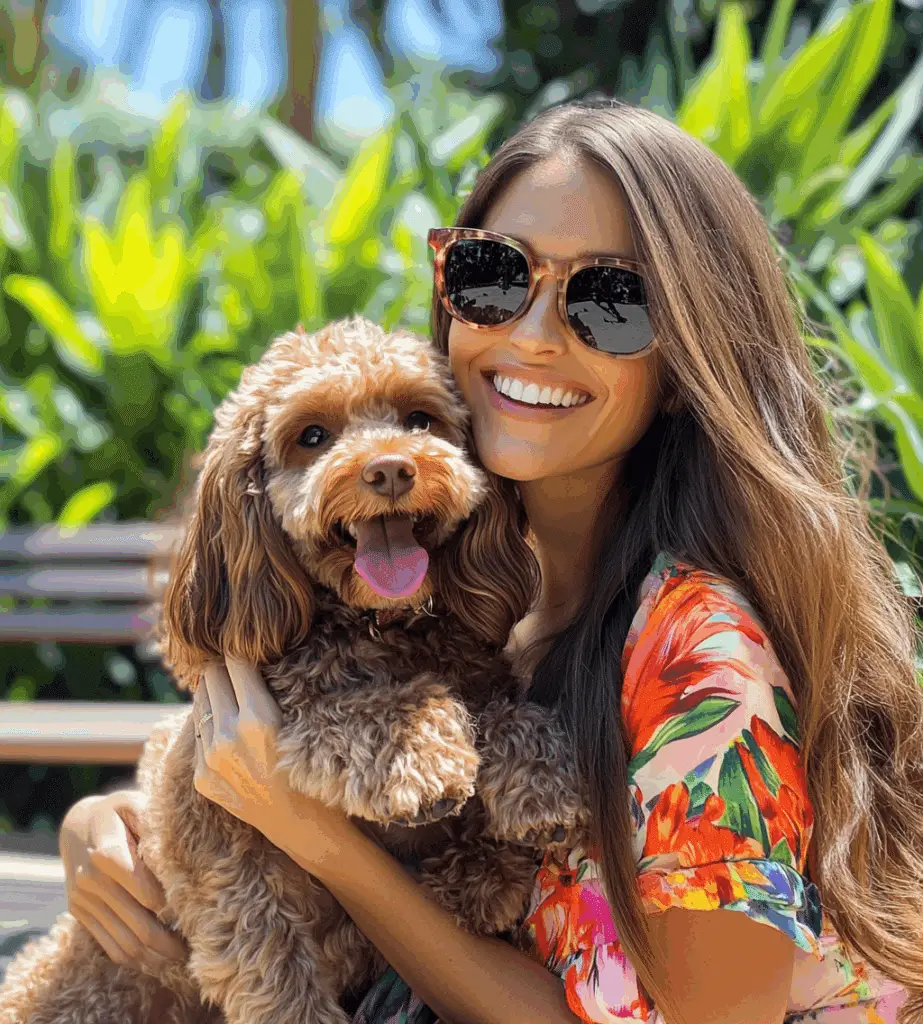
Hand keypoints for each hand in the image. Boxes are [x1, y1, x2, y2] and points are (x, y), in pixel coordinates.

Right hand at [60, 788, 187, 971]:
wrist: (79, 825)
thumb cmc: (119, 812)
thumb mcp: (135, 805)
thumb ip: (153, 825)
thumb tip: (178, 854)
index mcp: (106, 849)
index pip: (141, 886)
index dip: (168, 901)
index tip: (194, 909)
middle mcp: (90, 879)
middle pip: (135, 921)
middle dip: (168, 941)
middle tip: (196, 949)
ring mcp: (83, 900)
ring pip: (122, 941)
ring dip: (153, 957)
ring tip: (181, 961)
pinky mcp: (81, 914)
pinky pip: (108, 945)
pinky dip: (134, 959)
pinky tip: (156, 962)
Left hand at [192, 658, 354, 869]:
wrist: (303, 826)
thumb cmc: (311, 768)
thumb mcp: (298, 722)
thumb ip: (266, 693)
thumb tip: (242, 661)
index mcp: (257, 718)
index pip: (234, 662)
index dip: (241, 653)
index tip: (247, 649)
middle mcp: (228, 736)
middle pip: (210, 678)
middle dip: (222, 670)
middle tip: (235, 670)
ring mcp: (210, 760)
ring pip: (200, 705)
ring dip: (213, 697)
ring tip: (231, 698)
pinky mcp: (202, 779)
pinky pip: (198, 736)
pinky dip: (210, 727)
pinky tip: (230, 733)